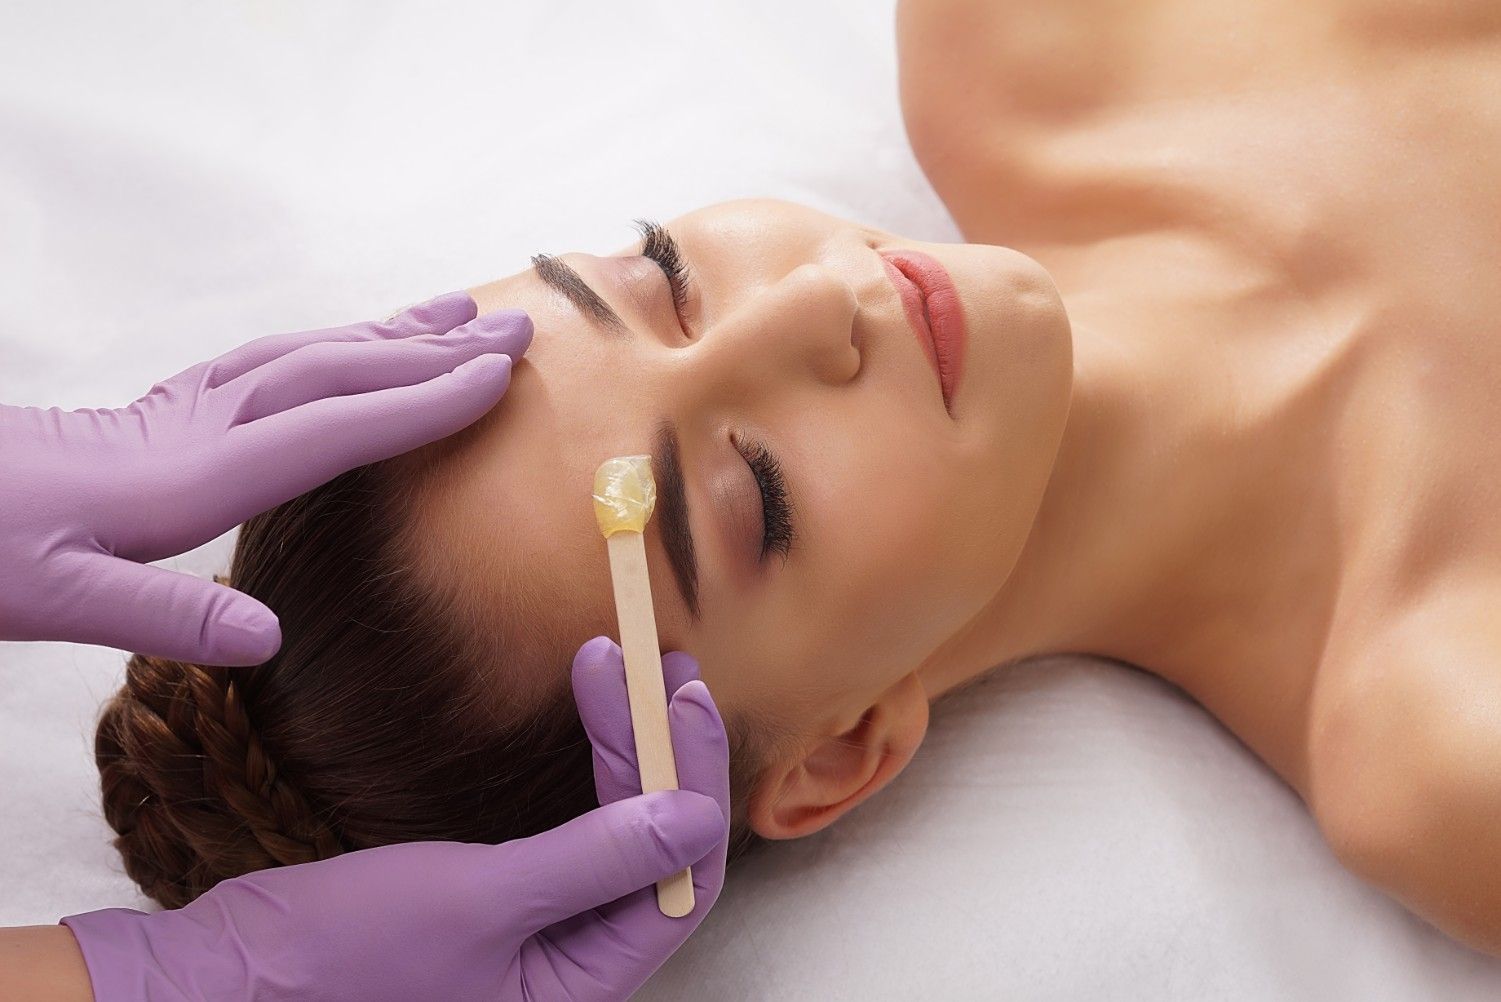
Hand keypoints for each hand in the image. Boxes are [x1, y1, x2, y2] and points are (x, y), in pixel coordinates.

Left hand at [0, 292, 529, 664]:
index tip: (497, 379)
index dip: (420, 403)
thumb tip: (269, 637)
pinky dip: (334, 342)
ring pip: (308, 352)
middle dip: (433, 351)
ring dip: (392, 332)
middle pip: (335, 372)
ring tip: (458, 312)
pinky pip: (275, 358)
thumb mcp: (52, 600)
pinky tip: (354, 345)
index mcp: (187, 477)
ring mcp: (186, 409)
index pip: (331, 429)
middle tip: (515, 332)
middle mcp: (200, 426)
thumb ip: (161, 616)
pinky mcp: (171, 410)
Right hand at [60, 638, 730, 1001]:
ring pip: (621, 829)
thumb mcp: (478, 902)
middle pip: (659, 848)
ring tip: (624, 666)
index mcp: (582, 986)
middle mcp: (574, 963)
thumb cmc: (340, 959)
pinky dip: (590, 766)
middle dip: (662, 751)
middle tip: (660, 661)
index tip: (678, 695)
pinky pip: (576, 827)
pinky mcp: (505, 897)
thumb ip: (595, 861)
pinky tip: (592, 714)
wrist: (232, 973)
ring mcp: (541, 929)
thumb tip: (697, 816)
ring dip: (630, 747)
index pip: (681, 882)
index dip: (692, 783)